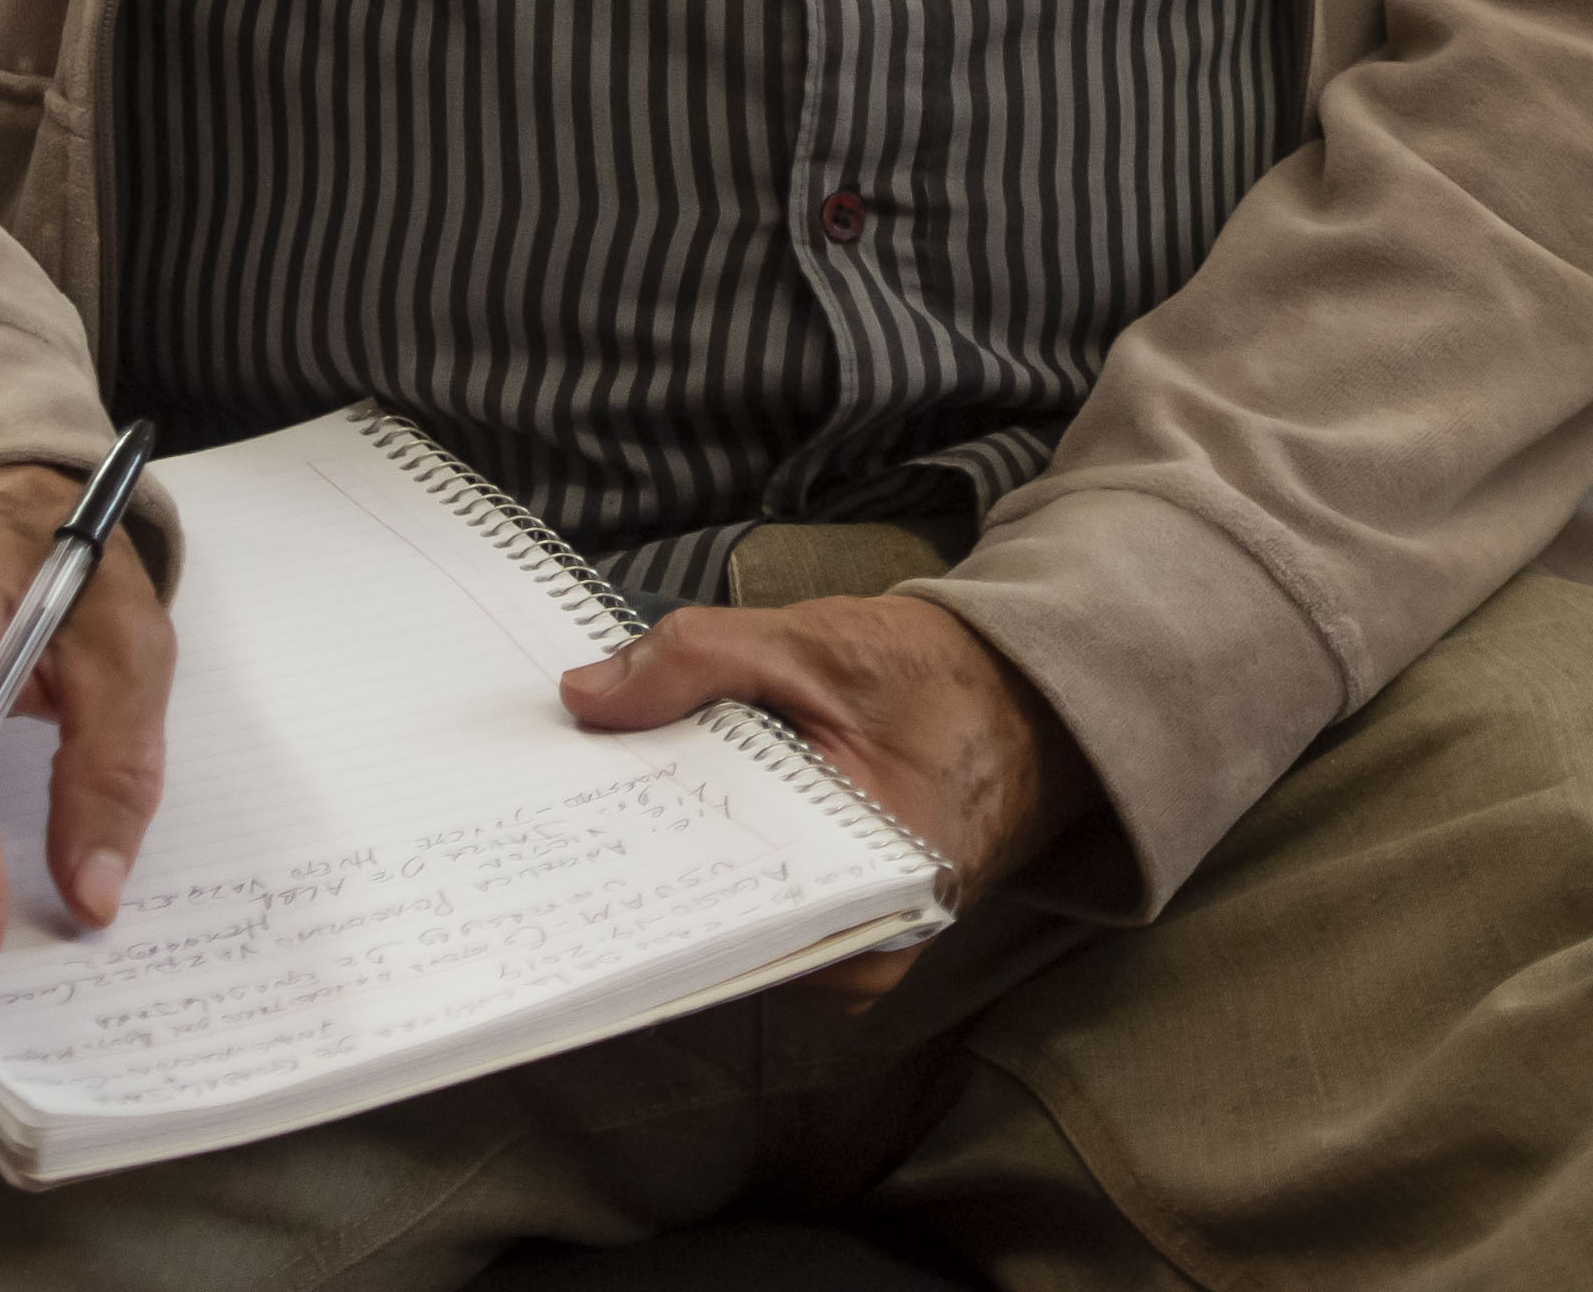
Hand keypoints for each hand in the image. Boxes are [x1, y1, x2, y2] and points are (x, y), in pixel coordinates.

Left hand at [559, 594, 1075, 998]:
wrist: (1023, 700)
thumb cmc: (936, 680)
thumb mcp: (815, 645)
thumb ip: (702, 659)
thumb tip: (585, 698)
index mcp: (870, 891)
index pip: (721, 907)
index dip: (636, 867)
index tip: (569, 828)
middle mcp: (860, 948)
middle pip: (714, 926)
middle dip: (641, 865)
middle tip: (572, 813)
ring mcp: (848, 948)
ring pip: (725, 924)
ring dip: (672, 864)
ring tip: (612, 810)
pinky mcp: (836, 929)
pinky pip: (750, 912)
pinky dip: (708, 864)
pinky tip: (671, 818)